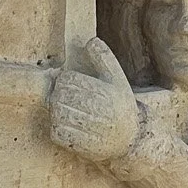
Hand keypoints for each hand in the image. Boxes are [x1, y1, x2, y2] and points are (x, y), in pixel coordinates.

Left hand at [49, 37, 138, 165]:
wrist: (130, 140)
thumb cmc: (120, 105)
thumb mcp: (118, 79)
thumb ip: (104, 58)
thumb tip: (90, 41)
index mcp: (106, 92)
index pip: (69, 80)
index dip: (65, 80)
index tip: (70, 84)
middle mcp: (99, 112)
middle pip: (60, 97)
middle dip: (58, 95)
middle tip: (64, 97)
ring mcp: (91, 131)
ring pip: (57, 114)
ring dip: (56, 111)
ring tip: (66, 110)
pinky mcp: (83, 147)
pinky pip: (58, 133)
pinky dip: (57, 127)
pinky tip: (67, 124)